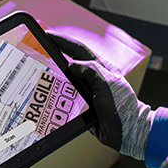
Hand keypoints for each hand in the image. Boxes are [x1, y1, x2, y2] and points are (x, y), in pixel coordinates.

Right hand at [47, 31, 153, 160]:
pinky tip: (47, 94)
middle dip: (56, 53)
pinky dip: (56, 94)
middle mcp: (94, 78)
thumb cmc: (121, 106)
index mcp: (101, 68)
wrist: (127, 131)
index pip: (78, 50)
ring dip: (54, 74)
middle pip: (71, 61)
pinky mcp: (84, 106)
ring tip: (39, 69)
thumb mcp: (106, 83)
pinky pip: (67, 97)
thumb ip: (90, 70)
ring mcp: (88, 92)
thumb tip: (71, 65)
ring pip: (67, 79)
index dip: (62, 41)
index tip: (47, 35)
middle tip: (39, 49)